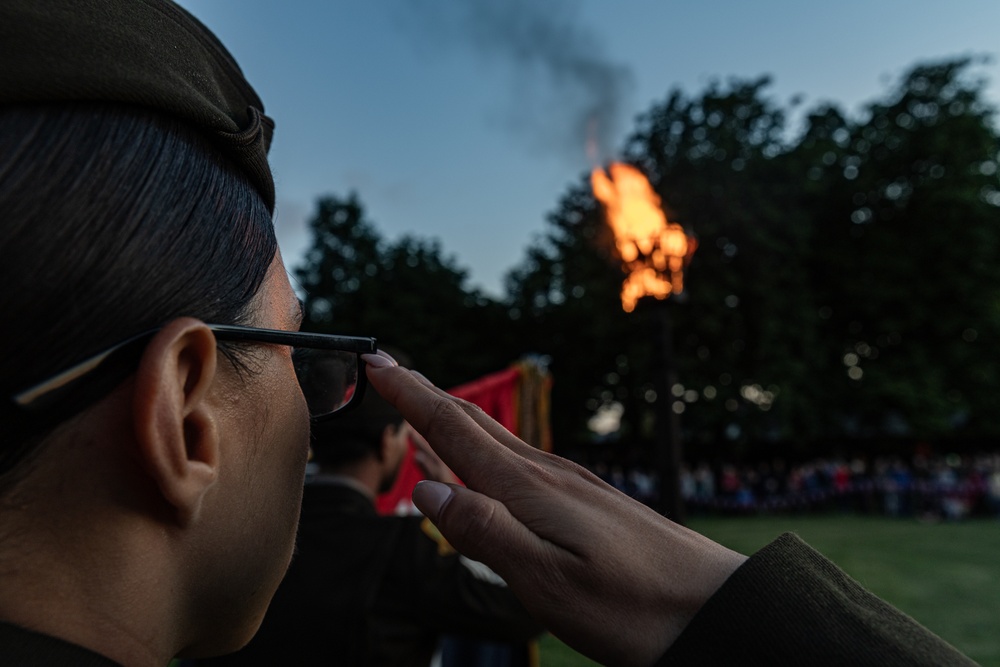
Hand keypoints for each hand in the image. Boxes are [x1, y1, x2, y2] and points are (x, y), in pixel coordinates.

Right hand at [364, 356, 746, 666]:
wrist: (716, 607)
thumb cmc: (634, 606)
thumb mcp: (548, 582)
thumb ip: (486, 532)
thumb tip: (426, 488)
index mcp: (529, 490)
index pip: (455, 428)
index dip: (410, 395)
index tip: (376, 363)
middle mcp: (548, 474)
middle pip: (475, 422)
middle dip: (427, 392)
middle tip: (389, 368)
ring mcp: (572, 484)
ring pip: (499, 439)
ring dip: (456, 416)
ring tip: (428, 403)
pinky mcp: (588, 500)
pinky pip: (521, 459)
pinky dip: (487, 446)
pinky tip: (490, 459)